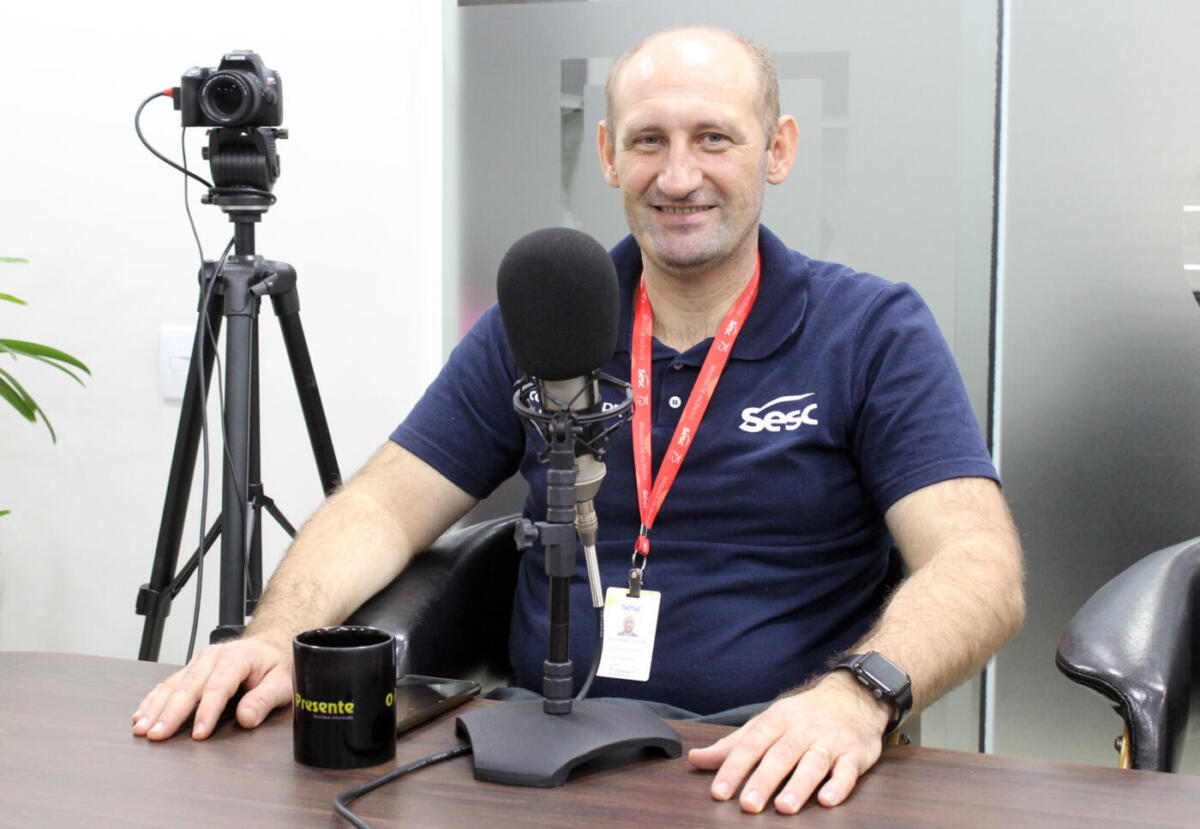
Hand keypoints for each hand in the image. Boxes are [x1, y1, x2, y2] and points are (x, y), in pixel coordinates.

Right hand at [131, 637, 292, 740]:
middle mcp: (213, 657)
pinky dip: (153, 699)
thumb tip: (246, 718)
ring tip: (142, 728)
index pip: (219, 687)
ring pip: (173, 685)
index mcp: (237, 657)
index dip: (207, 711)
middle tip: (157, 735)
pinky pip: (169, 684)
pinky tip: (141, 714)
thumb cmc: (276, 665)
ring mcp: (199, 662)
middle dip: (171, 713)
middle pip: (189, 686)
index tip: (198, 733)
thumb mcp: (282, 682)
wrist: (270, 646)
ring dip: (156, 707)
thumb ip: (265, 700)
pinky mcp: (191, 669)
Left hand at [687, 672, 891, 813]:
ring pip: (813, 762)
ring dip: (799, 785)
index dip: (734, 768)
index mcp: (777, 719)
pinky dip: (839, 785)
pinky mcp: (855, 753)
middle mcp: (803, 729)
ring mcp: (830, 740)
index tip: (719, 792)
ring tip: (784, 807)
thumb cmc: (803, 715)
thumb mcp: (767, 723)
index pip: (751, 744)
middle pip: (781, 755)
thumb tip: (695, 759)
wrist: (854, 695)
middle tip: (748, 805)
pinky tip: (828, 800)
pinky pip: (848, 770)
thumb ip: (732, 745)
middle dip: (763, 780)